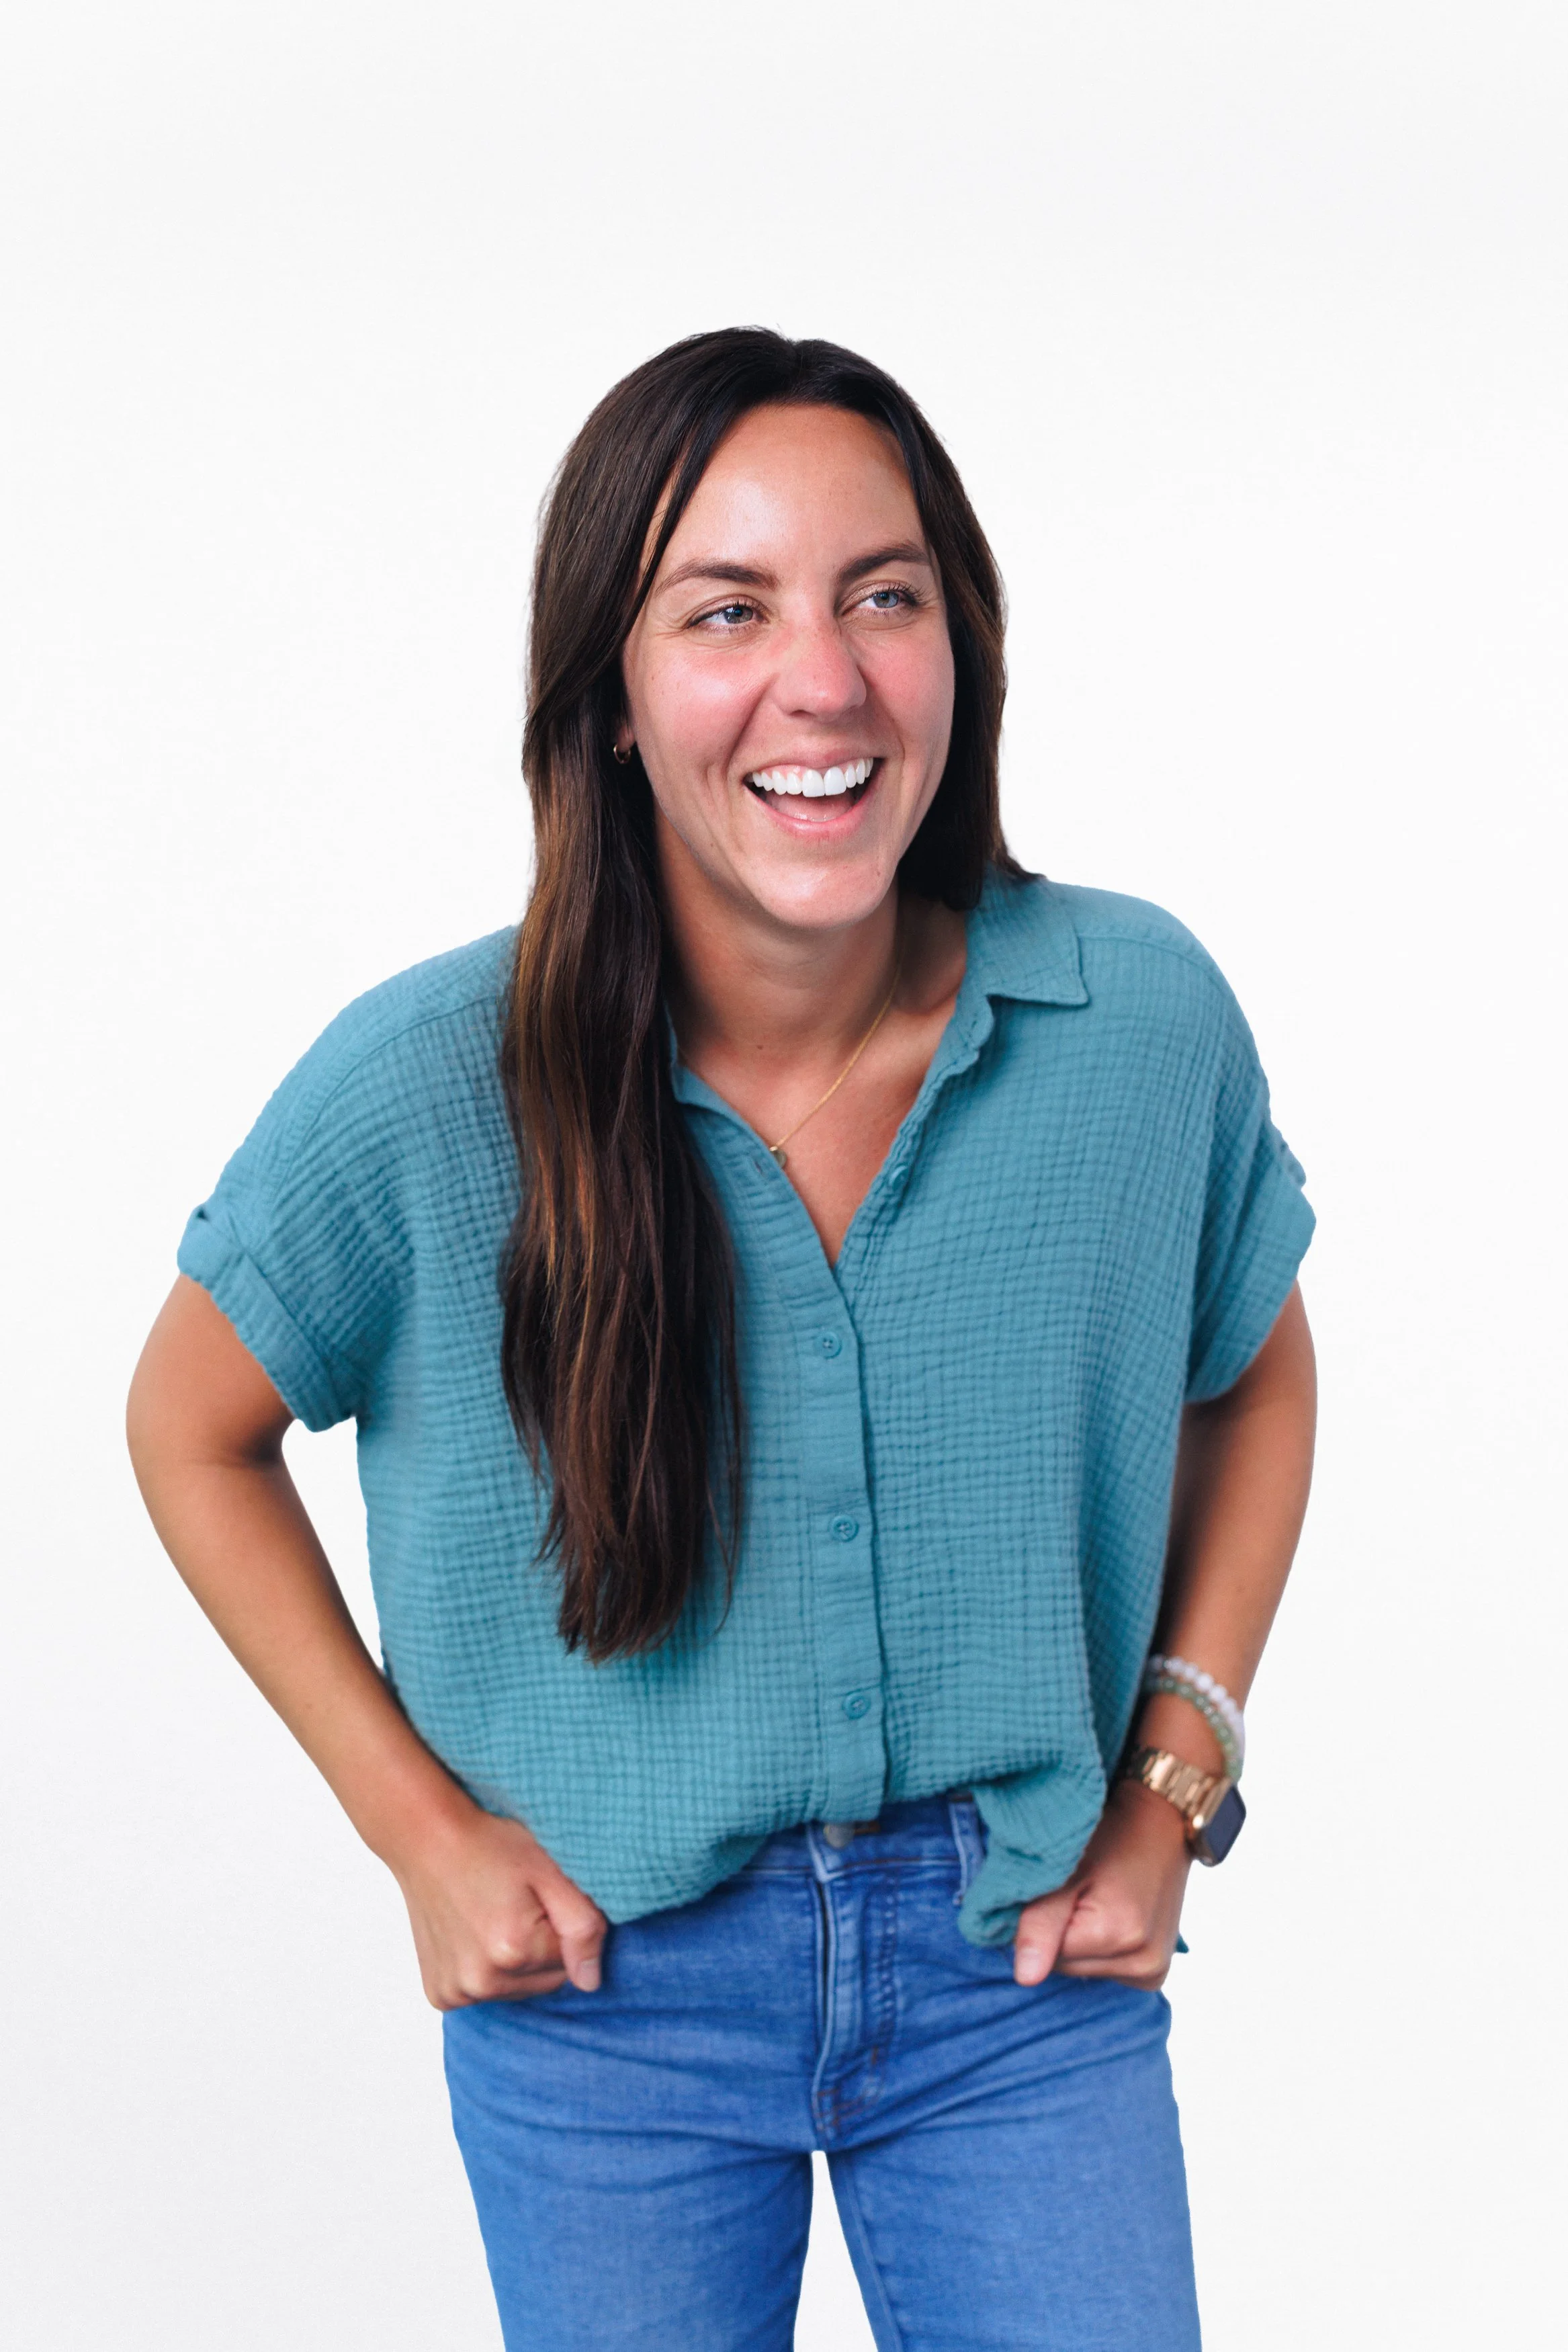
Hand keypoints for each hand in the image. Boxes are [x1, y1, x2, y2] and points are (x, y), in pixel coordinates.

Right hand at [388, 1799, 607, 2009]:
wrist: (427, 1838)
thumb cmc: (490, 1844)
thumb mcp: (550, 1870)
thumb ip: (582, 1926)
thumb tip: (591, 1981)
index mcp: (514, 1951)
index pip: (570, 1961)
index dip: (560, 1926)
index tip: (537, 1896)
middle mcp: (481, 1982)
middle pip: (543, 1981)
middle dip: (540, 1948)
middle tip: (516, 1903)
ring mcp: (455, 1992)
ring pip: (515, 1988)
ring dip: (514, 1961)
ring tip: (493, 1915)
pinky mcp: (439, 1994)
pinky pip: (484, 1992)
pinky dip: (486, 1970)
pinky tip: (474, 1933)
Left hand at [1012, 1779, 1190, 1989]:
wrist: (1161, 1824)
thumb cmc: (1110, 1834)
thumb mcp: (1066, 1869)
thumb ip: (1040, 1923)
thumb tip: (1025, 1979)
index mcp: (1116, 1933)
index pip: (1046, 1954)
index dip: (1040, 1921)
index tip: (1057, 1889)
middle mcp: (1142, 1961)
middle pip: (1066, 1967)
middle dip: (1061, 1933)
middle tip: (1077, 1891)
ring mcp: (1153, 1970)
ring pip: (1084, 1971)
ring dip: (1081, 1943)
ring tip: (1097, 1899)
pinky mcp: (1157, 1973)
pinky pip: (1108, 1973)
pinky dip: (1102, 1951)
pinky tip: (1111, 1918)